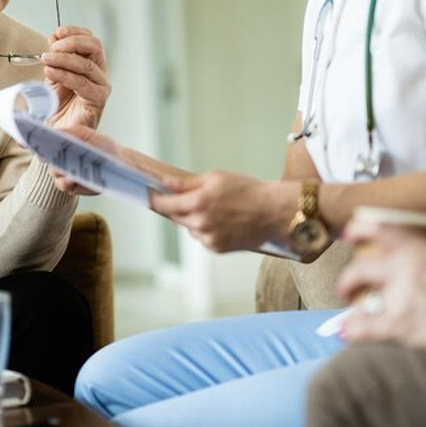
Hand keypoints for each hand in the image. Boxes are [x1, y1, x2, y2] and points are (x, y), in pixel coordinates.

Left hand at [43, 26, 109, 131]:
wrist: (55, 133)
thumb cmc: (56, 107)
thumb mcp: (52, 75)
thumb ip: (54, 56)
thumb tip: (54, 37)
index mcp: (91, 64)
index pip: (90, 39)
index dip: (75, 32)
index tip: (58, 32)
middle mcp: (99, 74)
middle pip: (95, 46)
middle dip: (72, 42)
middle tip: (53, 46)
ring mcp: (100, 87)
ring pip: (87, 63)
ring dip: (64, 58)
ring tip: (46, 59)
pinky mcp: (97, 101)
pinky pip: (83, 83)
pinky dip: (65, 75)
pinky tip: (51, 72)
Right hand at [45, 125, 114, 195]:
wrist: (116, 161)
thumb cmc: (100, 145)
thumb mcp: (84, 134)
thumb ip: (68, 132)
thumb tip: (52, 132)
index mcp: (61, 145)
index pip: (44, 143)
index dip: (39, 141)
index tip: (38, 139)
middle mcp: (60, 160)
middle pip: (46, 158)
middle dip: (48, 154)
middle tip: (49, 151)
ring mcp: (64, 174)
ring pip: (53, 171)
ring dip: (59, 168)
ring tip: (66, 164)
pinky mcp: (71, 187)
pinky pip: (62, 184)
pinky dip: (66, 180)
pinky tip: (72, 176)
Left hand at [149, 172, 286, 252]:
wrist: (273, 212)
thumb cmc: (248, 190)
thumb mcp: (216, 177)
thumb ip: (186, 183)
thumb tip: (165, 183)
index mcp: (197, 201)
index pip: (164, 204)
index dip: (155, 199)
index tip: (151, 195)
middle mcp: (200, 223)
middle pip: (175, 217)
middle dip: (179, 207)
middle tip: (193, 198)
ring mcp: (208, 238)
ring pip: (190, 228)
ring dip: (194, 220)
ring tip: (216, 210)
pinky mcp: (217, 248)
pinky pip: (203, 239)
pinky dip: (207, 231)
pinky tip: (223, 222)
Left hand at [336, 219, 425, 361]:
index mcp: (424, 247)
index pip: (380, 229)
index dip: (359, 231)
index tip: (350, 234)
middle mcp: (406, 266)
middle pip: (360, 266)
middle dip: (349, 277)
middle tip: (347, 286)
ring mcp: (402, 295)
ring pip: (357, 293)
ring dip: (350, 298)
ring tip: (348, 307)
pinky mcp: (403, 325)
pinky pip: (365, 326)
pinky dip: (353, 329)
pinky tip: (346, 332)